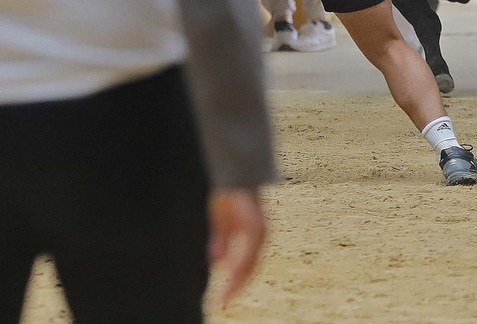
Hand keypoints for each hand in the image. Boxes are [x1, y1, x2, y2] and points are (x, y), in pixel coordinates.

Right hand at [209, 190, 267, 304]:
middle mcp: (259, 234)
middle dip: (236, 287)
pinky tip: (228, 274)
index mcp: (253, 235)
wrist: (234, 171)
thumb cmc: (229, 193)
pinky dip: (238, 264)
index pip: (246, 266)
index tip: (222, 300)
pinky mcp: (253, 224)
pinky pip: (247, 249)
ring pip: (249, 262)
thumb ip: (222, 239)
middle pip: (249, 268)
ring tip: (224, 296)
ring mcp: (257, 229)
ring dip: (236, 281)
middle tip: (222, 304)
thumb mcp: (221, 220)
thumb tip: (217, 261)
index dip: (234, 283)